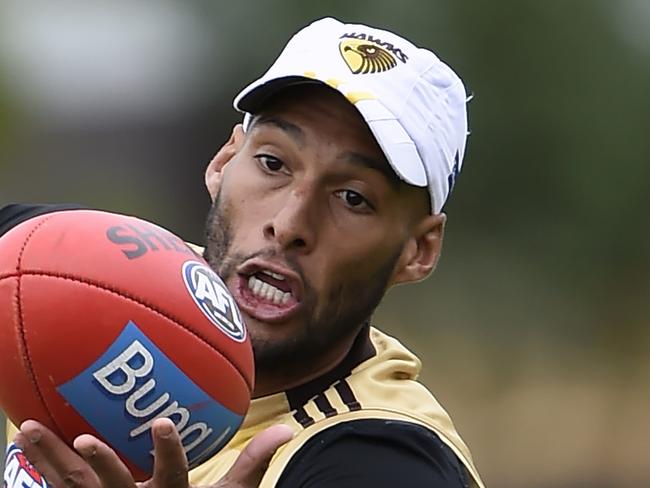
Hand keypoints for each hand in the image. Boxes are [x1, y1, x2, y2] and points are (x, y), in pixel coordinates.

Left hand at [13, 418, 292, 486]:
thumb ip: (253, 462)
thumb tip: (288, 428)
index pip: (170, 476)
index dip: (166, 452)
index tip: (161, 422)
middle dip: (99, 464)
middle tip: (83, 438)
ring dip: (49, 459)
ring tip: (27, 429)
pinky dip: (40, 471)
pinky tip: (24, 446)